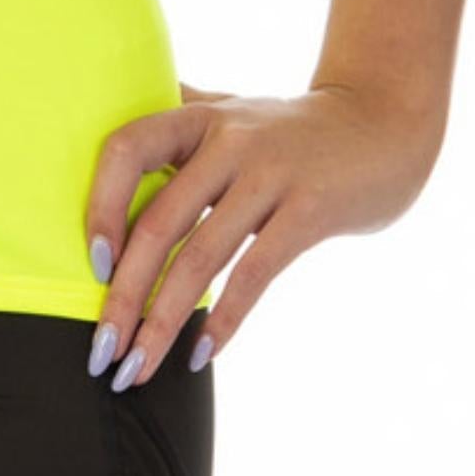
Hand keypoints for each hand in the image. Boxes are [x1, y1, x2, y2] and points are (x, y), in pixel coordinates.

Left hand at [80, 79, 443, 387]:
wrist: (382, 122)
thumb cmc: (291, 128)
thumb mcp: (230, 107)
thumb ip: (178, 110)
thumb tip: (106, 106)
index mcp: (197, 117)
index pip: (127, 150)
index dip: (101, 206)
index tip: (93, 267)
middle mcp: (228, 141)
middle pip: (158, 223)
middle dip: (123, 296)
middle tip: (101, 351)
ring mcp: (270, 175)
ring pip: (200, 258)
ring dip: (162, 322)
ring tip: (137, 369)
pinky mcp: (310, 210)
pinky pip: (255, 273)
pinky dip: (224, 319)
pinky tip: (200, 354)